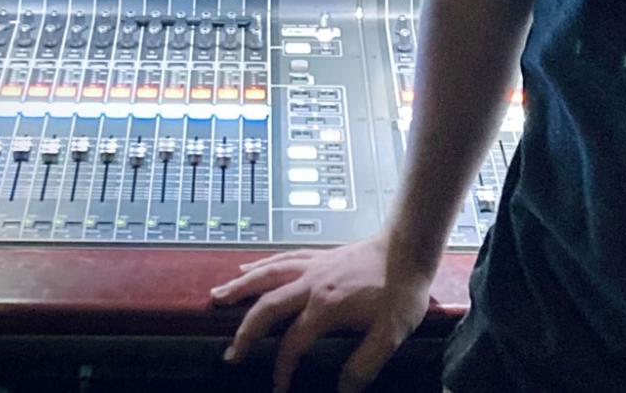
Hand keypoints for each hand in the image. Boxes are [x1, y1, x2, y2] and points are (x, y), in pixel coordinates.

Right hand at [210, 231, 436, 392]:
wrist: (410, 246)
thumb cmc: (401, 289)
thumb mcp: (391, 334)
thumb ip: (365, 365)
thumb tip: (342, 391)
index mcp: (326, 306)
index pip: (292, 343)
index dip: (282, 368)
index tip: (279, 388)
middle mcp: (312, 283)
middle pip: (267, 306)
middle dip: (245, 332)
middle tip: (230, 354)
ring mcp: (313, 266)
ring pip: (267, 275)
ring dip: (240, 289)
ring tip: (215, 299)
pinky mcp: (319, 256)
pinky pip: (282, 258)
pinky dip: (261, 265)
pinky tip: (246, 270)